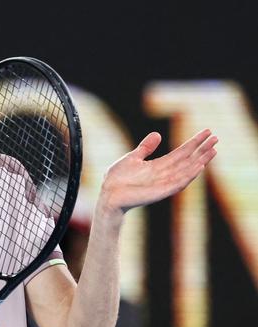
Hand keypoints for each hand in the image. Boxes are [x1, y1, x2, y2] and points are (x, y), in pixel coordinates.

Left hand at [101, 128, 217, 212]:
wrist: (108, 194)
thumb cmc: (118, 179)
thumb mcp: (132, 158)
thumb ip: (146, 148)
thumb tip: (158, 134)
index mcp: (159, 166)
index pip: (181, 152)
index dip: (194, 142)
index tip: (207, 132)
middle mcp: (164, 174)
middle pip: (187, 160)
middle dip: (202, 150)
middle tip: (216, 138)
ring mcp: (164, 183)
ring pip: (187, 170)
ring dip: (200, 161)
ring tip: (213, 151)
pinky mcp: (160, 192)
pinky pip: (178, 183)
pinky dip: (189, 175)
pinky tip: (199, 166)